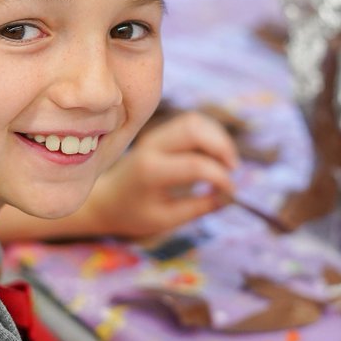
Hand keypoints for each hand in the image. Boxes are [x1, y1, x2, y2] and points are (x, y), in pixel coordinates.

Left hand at [81, 111, 238, 238]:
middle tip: (233, 170)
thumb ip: (199, 207)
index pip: (195, 165)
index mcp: (151, 171)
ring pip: (195, 121)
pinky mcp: (161, 132)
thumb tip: (231, 195)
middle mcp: (152, 146)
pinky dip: (210, 134)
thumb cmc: (135, 214)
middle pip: (195, 130)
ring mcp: (156, 134)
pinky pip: (191, 122)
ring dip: (218, 137)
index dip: (220, 177)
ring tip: (227, 162)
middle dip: (222, 147)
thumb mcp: (166, 219)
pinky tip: (216, 155)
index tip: (231, 192)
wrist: (108, 198)